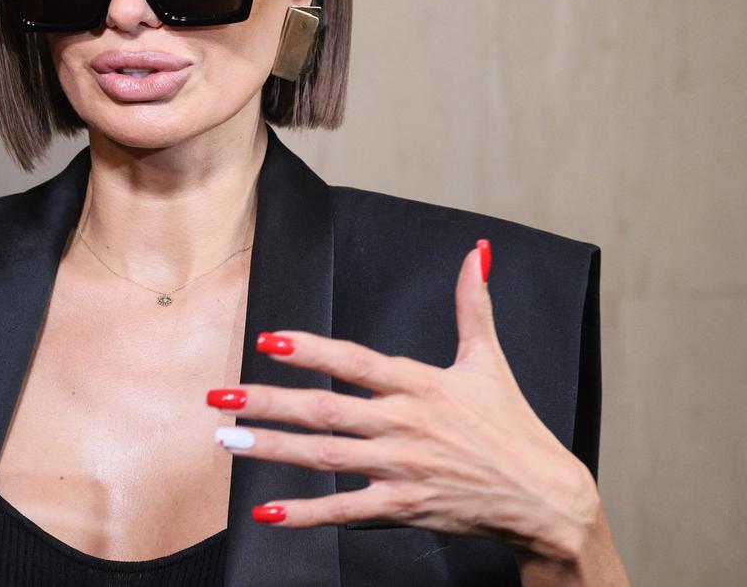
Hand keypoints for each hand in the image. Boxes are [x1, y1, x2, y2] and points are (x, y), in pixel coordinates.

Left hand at [207, 241, 612, 572]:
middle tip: (221, 395)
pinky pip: (346, 510)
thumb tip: (475, 253)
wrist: (544, 499)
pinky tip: (267, 512)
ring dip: (272, 449)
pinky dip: (307, 513)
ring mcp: (402, 468)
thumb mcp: (491, 361)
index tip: (269, 339)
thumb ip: (473, 305)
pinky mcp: (405, 506)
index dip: (313, 350)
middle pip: (326, 410)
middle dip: (268, 401)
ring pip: (325, 456)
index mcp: (421, 385)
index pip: (356, 362)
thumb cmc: (513, 428)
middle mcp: (405, 424)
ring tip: (226, 440)